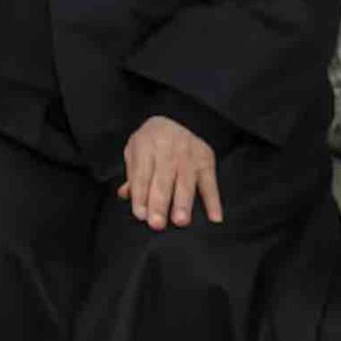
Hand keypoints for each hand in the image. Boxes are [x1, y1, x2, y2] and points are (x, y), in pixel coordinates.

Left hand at [116, 115, 222, 230]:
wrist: (180, 116)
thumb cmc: (153, 141)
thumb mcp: (136, 149)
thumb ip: (132, 174)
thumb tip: (126, 196)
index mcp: (147, 144)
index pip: (142, 174)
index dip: (140, 195)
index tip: (140, 214)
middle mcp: (169, 148)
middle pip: (163, 179)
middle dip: (159, 203)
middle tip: (157, 224)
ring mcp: (189, 153)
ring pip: (186, 182)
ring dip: (183, 203)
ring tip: (180, 221)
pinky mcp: (206, 159)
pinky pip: (210, 183)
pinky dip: (213, 200)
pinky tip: (214, 217)